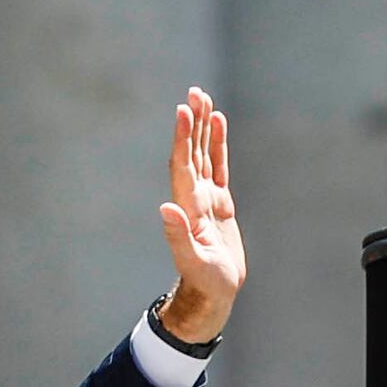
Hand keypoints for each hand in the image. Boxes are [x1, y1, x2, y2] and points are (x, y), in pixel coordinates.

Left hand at [155, 88, 241, 343]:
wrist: (211, 294)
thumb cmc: (205, 283)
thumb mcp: (194, 262)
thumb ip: (179, 236)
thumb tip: (166, 209)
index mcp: (187, 208)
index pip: (183, 166)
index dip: (183, 139)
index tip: (182, 111)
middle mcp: (193, 198)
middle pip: (191, 152)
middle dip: (192, 123)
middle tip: (194, 92)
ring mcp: (206, 199)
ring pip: (203, 154)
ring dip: (202, 127)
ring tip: (202, 98)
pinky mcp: (220, 203)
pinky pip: (218, 166)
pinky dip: (217, 144)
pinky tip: (217, 123)